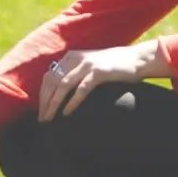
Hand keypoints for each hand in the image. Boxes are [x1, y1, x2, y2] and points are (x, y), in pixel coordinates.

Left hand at [32, 43, 157, 119]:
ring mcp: (87, 64)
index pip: (48, 76)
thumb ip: (76, 75)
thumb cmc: (113, 67)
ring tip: (50, 118)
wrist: (137, 59)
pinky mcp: (98, 72)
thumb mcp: (90, 67)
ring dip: (54, 104)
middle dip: (44, 102)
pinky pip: (81, 89)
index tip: (40, 111)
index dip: (42, 95)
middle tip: (42, 119)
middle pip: (52, 82)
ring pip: (63, 86)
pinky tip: (67, 113)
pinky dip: (72, 102)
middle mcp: (75, 59)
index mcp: (70, 57)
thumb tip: (61, 94)